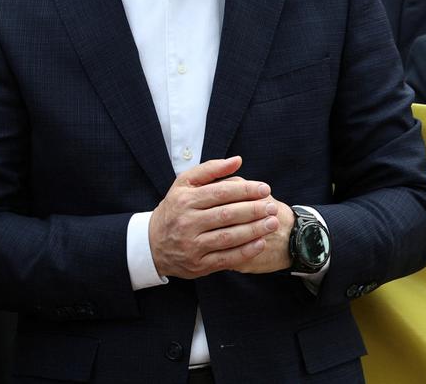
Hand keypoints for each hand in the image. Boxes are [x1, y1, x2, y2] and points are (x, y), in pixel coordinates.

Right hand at [148, 156, 281, 278]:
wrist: (152, 243)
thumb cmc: (175, 209)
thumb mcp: (184, 185)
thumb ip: (210, 170)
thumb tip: (237, 160)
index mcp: (184, 200)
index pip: (220, 192)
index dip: (245, 190)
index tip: (264, 189)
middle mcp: (187, 222)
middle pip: (227, 215)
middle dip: (254, 210)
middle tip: (272, 206)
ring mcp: (192, 244)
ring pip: (229, 237)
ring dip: (255, 230)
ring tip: (273, 223)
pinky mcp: (198, 264)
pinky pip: (227, 258)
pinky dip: (246, 251)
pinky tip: (261, 243)